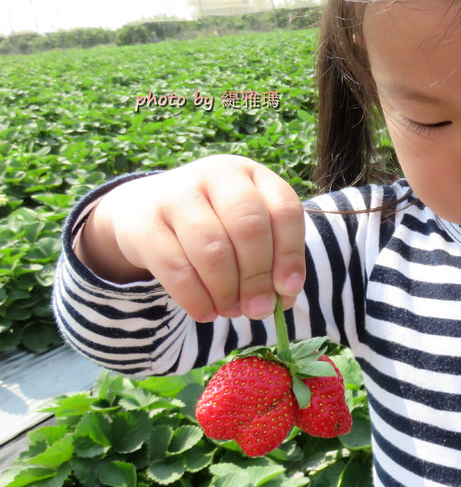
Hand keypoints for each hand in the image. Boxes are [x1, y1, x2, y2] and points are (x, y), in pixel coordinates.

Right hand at [76, 155, 305, 321]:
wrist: (144, 209)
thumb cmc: (213, 223)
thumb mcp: (246, 229)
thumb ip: (271, 260)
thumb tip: (283, 299)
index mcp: (252, 174)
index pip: (284, 209)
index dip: (290, 253)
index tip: (287, 290)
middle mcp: (216, 176)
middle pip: (249, 228)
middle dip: (258, 276)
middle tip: (259, 310)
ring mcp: (176, 194)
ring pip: (213, 250)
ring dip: (227, 291)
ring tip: (231, 311)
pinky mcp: (144, 223)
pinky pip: (176, 268)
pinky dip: (196, 298)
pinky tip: (206, 312)